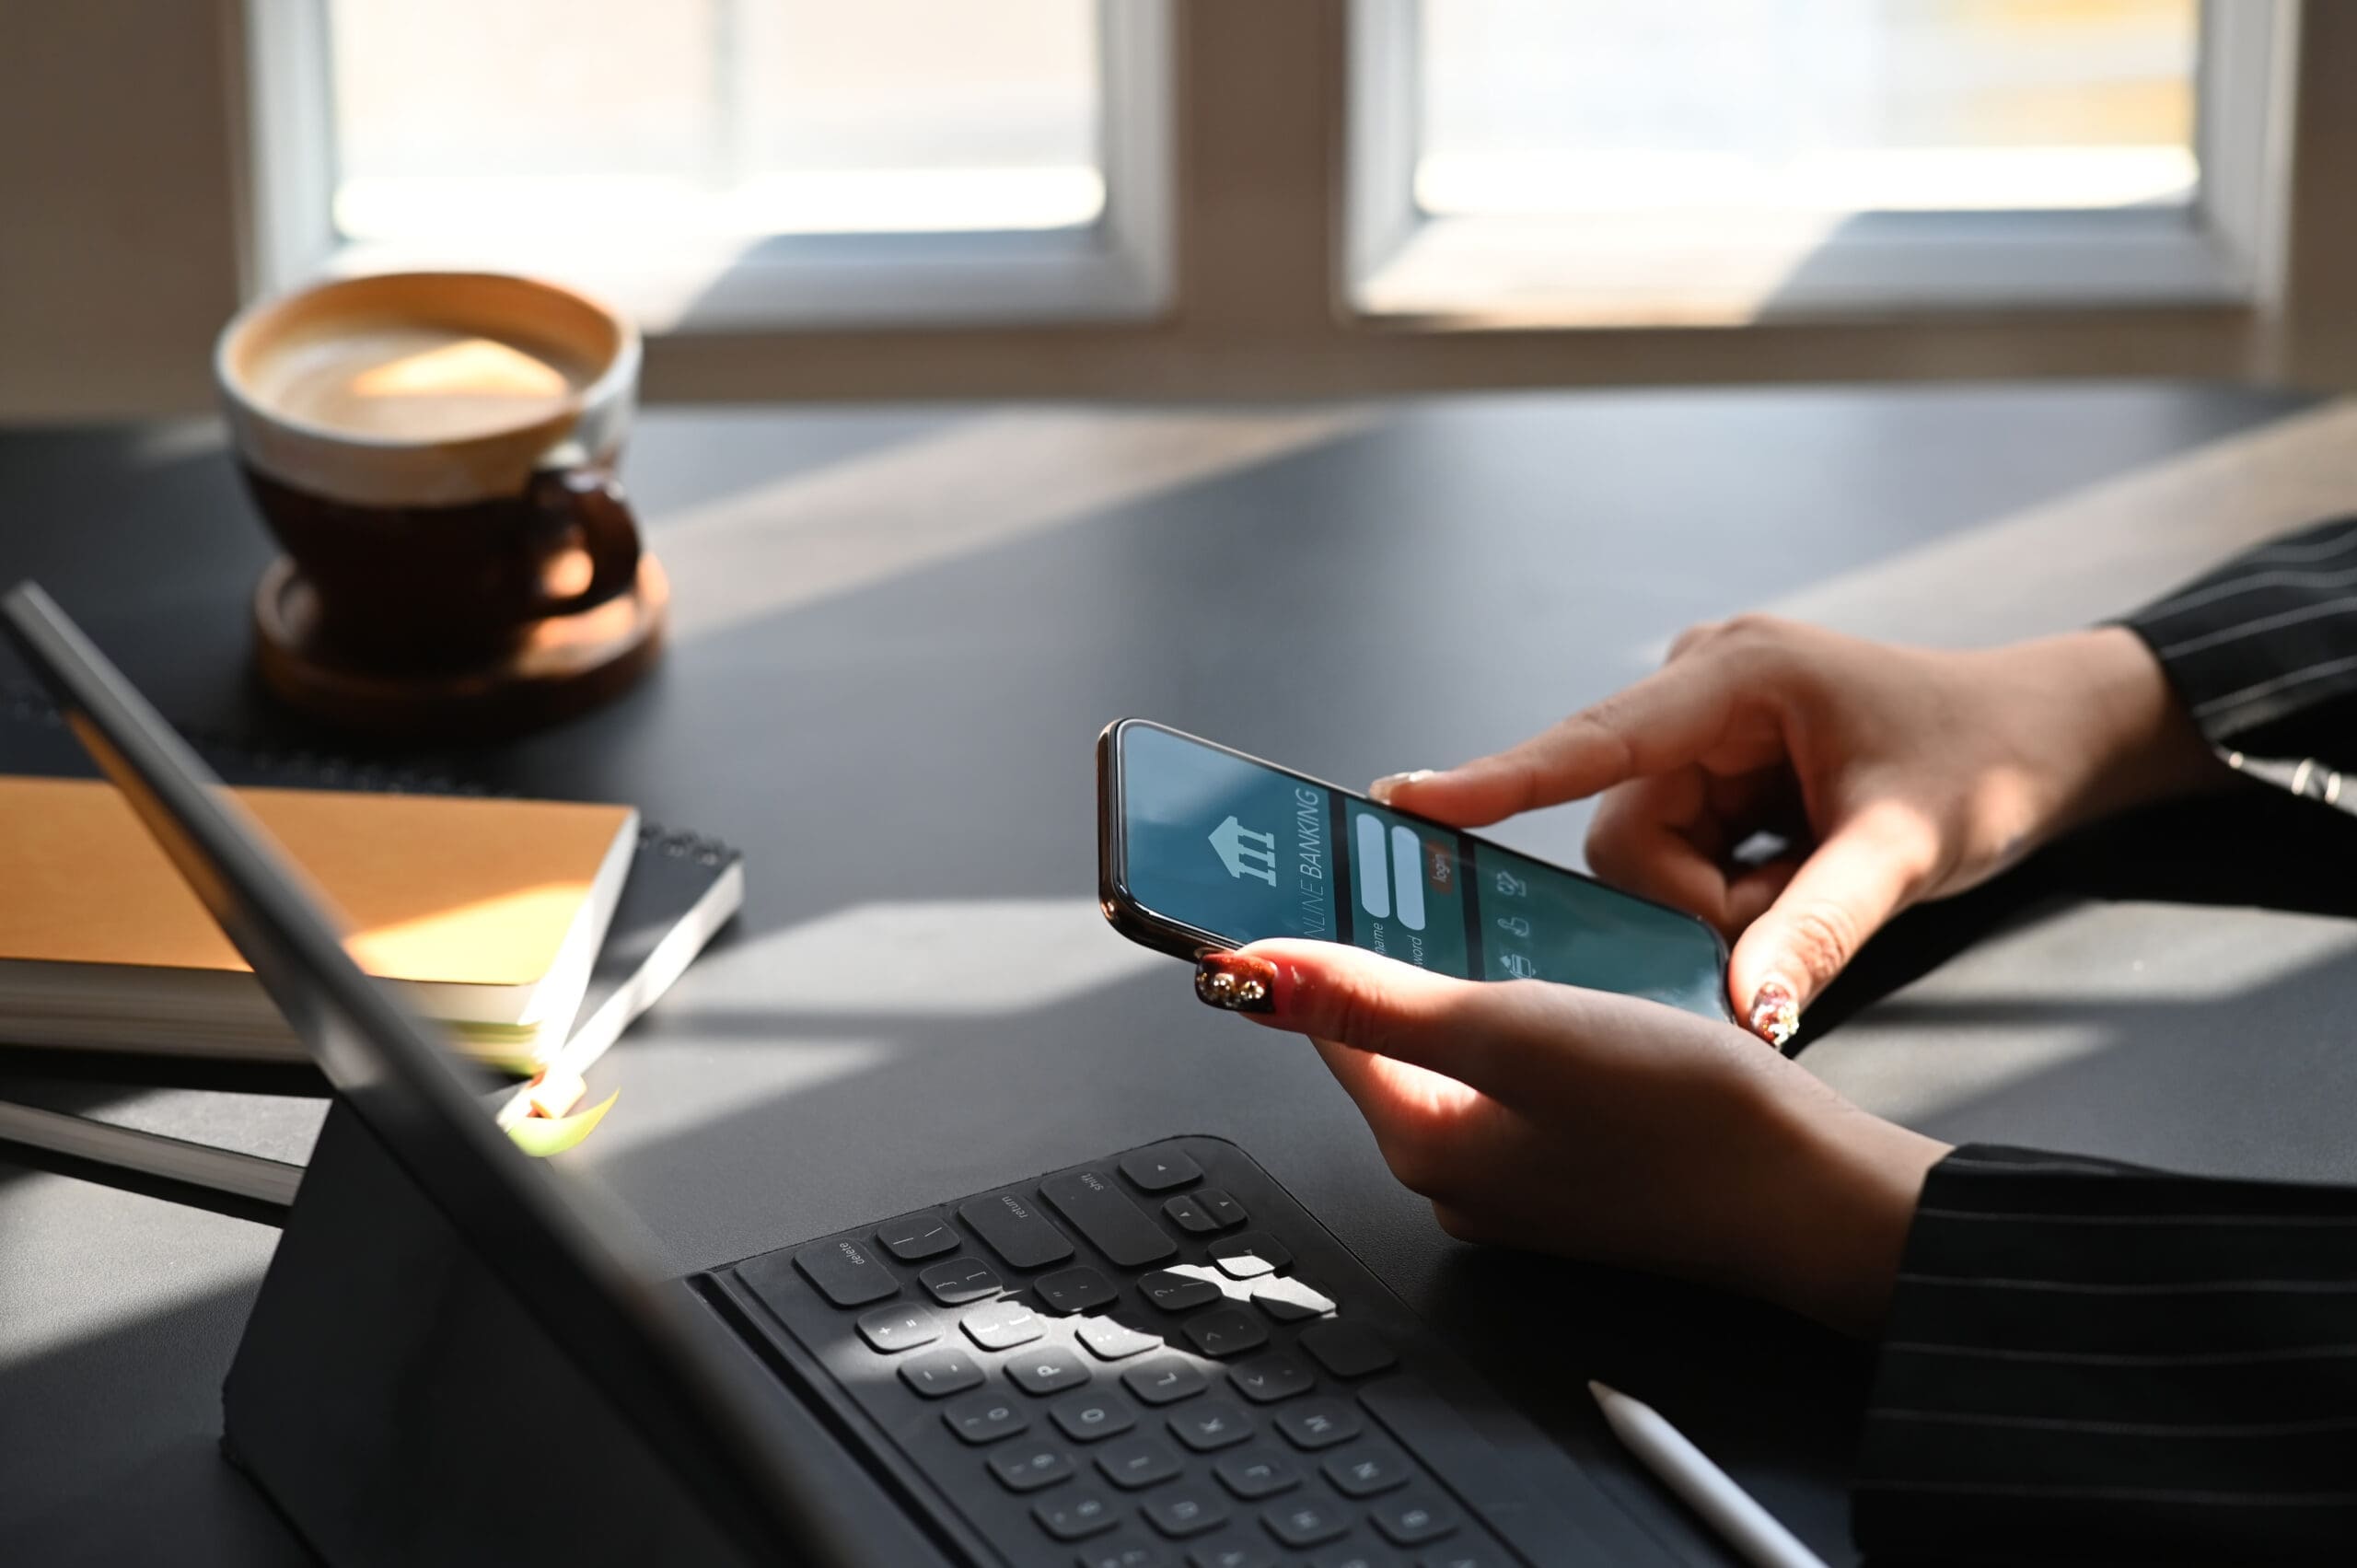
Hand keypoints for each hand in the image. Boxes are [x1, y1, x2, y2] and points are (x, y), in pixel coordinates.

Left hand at [1194, 943, 1948, 1334]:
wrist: (1816, 1193)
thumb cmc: (1684, 1118)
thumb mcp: (1512, 1029)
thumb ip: (1370, 999)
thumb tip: (1241, 974)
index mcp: (1420, 1141)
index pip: (1327, 1018)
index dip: (1325, 932)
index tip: (1336, 865)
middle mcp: (1455, 1171)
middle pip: (1393, 1032)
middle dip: (1410, 951)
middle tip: (1438, 874)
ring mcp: (1518, 1176)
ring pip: (1467, 1048)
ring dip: (1480, 979)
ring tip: (1515, 919)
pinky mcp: (1579, 1166)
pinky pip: (1527, 1071)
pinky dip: (1536, 1017)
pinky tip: (1578, 981)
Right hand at [1373, 620, 2222, 1040]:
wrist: (2053, 736)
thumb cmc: (1990, 761)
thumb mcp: (1912, 850)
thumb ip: (1819, 930)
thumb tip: (1746, 1015)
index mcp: (1736, 677)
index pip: (1595, 741)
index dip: (1497, 779)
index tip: (1407, 800)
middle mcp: (1699, 691)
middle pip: (1624, 833)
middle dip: (1696, 899)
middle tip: (1792, 909)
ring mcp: (1702, 729)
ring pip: (1645, 857)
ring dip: (1720, 900)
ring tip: (1811, 881)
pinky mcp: (1712, 767)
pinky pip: (1678, 856)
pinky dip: (1733, 889)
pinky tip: (1796, 870)